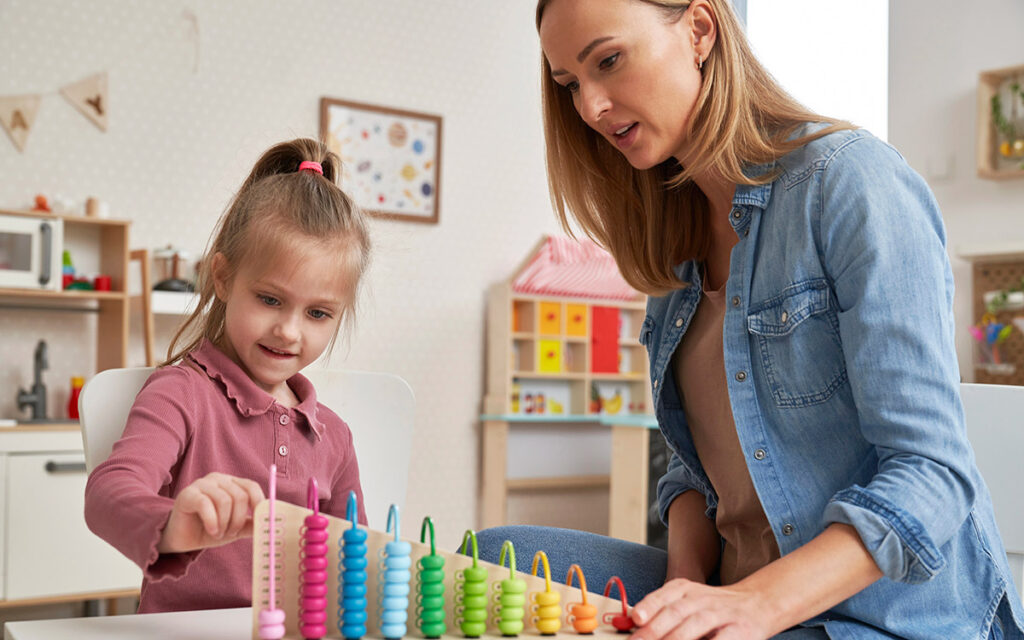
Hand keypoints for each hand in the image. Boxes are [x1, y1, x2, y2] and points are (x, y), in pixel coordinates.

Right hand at [158, 472, 264, 552]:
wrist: (181, 539)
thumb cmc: (209, 530)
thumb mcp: (235, 529)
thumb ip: (252, 524)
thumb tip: (271, 524)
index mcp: (231, 483)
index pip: (251, 486)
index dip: (259, 502)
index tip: (260, 520)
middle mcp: (217, 479)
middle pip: (240, 495)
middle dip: (239, 519)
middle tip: (232, 533)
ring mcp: (201, 484)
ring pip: (225, 500)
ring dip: (225, 522)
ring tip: (218, 533)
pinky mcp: (187, 494)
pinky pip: (206, 504)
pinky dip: (213, 521)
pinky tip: (212, 531)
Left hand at [629, 578, 773, 639]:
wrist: (757, 603)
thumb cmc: (713, 608)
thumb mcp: (688, 601)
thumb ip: (662, 613)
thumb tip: (635, 628)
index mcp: (686, 589)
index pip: (664, 595)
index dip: (649, 606)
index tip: (636, 619)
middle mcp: (702, 598)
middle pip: (676, 611)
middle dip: (656, 630)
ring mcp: (722, 613)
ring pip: (696, 623)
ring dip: (676, 639)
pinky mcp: (740, 630)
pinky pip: (720, 639)